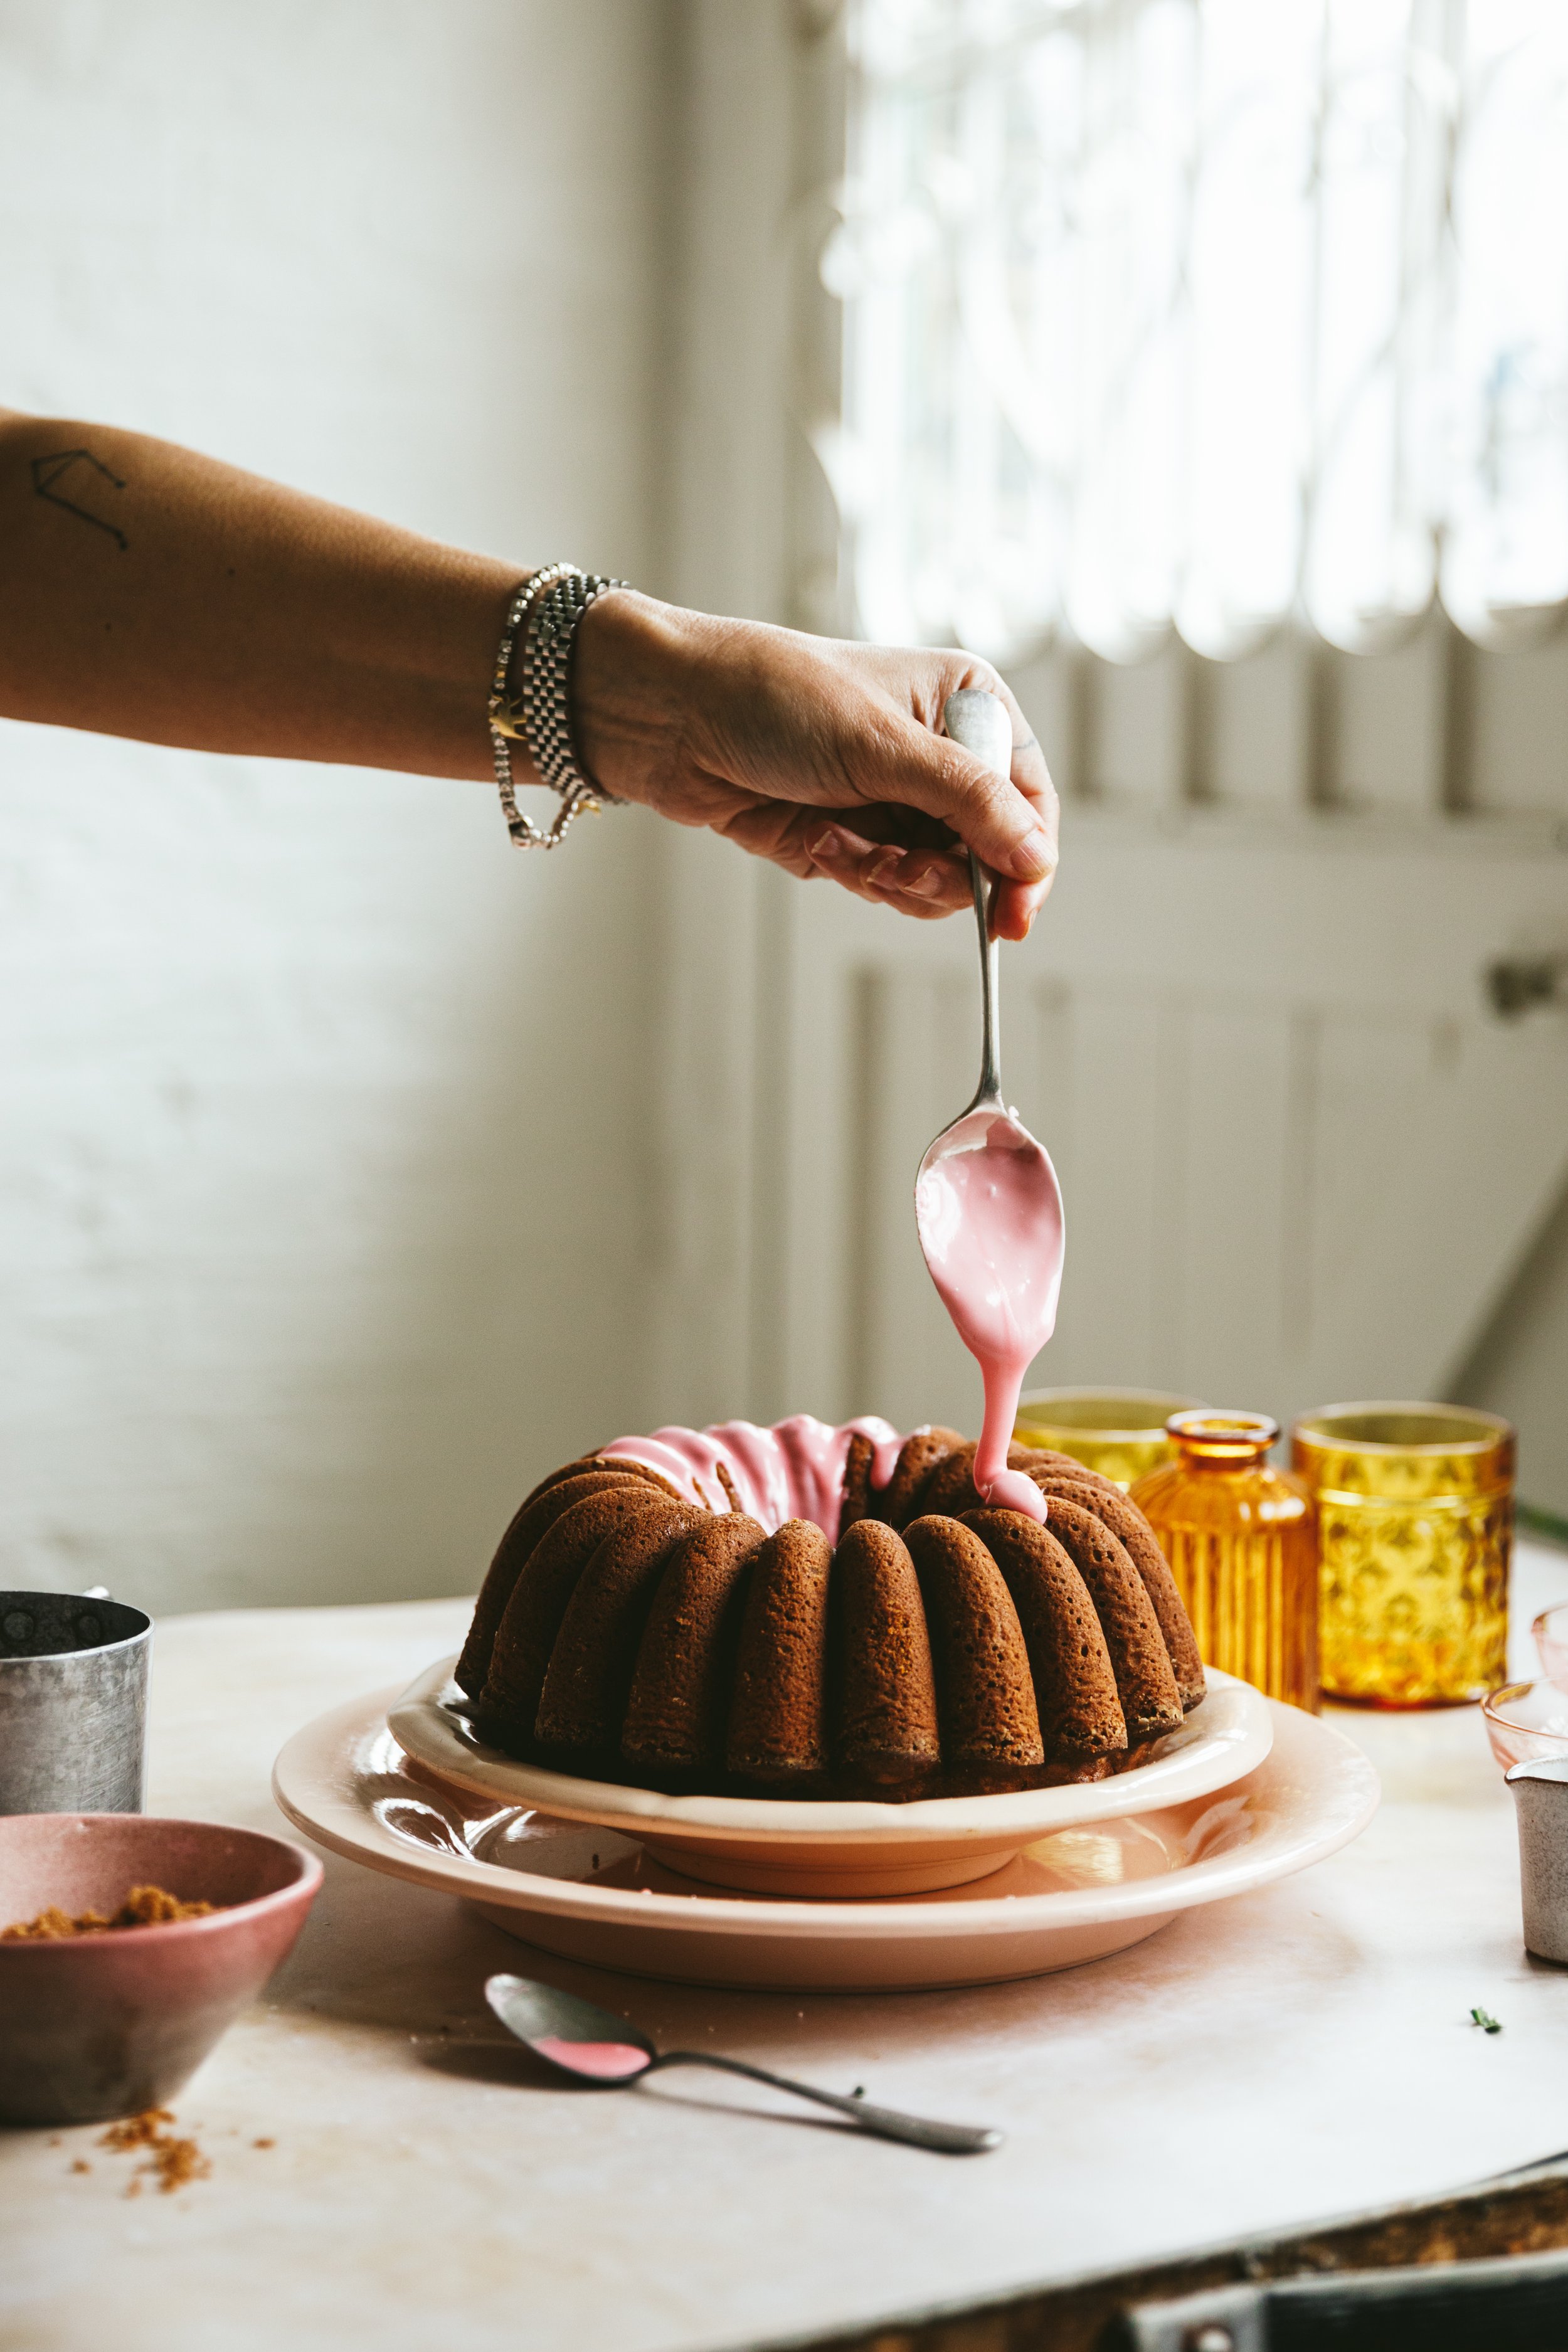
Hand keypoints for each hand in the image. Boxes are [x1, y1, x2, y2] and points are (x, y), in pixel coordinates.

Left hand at [572, 593, 1057, 940]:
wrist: (671, 716)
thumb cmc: (773, 695)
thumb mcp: (882, 744)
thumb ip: (968, 802)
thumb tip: (1036, 858)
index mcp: (966, 705)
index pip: (1029, 799)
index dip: (1027, 860)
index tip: (1012, 914)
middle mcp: (939, 753)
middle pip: (987, 852)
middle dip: (944, 872)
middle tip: (899, 868)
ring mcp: (895, 799)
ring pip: (936, 879)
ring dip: (894, 876)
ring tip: (845, 845)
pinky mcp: (854, 837)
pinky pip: (885, 884)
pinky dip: (857, 874)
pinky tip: (819, 841)